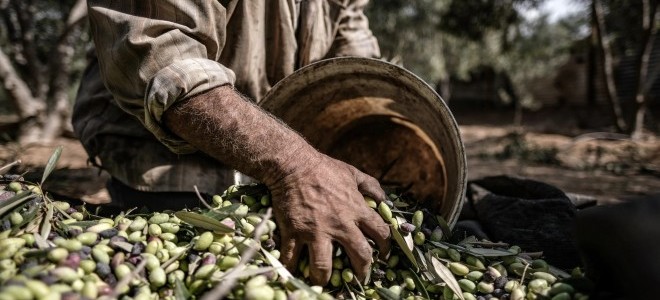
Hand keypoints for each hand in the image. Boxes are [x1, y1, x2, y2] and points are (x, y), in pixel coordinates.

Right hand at [268, 152, 390, 284]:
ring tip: (324, 283)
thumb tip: (385, 199)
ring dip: (325, 278)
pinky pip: (293, 258)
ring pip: (324, 265)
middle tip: (361, 277)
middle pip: (360, 255)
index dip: (386, 247)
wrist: (292, 165)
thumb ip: (371, 186)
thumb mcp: (352, 173)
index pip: (381, 233)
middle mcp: (339, 224)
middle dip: (363, 270)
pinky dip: (292, 268)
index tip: (384, 254)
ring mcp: (315, 231)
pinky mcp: (294, 232)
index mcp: (356, 209)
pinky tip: (294, 273)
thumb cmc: (324, 168)